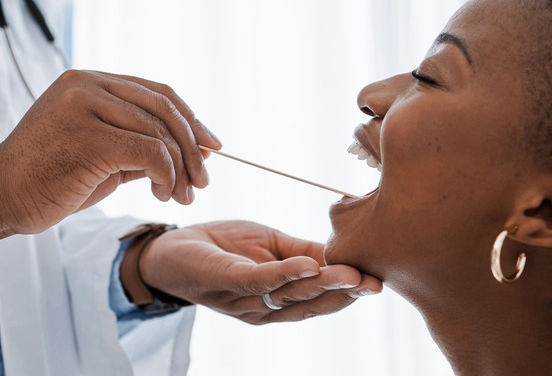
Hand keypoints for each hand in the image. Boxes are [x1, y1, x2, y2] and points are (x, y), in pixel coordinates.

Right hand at [0, 70, 220, 246]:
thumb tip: (196, 148)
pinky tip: (163, 194)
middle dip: (193, 146)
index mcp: (89, 81)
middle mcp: (87, 84)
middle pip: (164, 108)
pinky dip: (167, 176)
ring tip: (183, 197)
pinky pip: (150, 153)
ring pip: (159, 132)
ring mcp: (86, 106)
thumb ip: (140, 142)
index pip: (156, 92)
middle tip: (204, 181)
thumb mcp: (101, 153)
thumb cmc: (48, 179)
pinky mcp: (89, 137)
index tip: (212, 145)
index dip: (190, 118)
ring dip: (181, 170)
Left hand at [131, 220, 382, 323]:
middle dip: (344, 293)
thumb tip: (341, 253)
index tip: (379, 282)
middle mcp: (265, 307)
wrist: (173, 248)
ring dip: (322, 284)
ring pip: (290, 294)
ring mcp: (245, 297)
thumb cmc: (223, 247)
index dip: (349, 291)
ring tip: (351, 275)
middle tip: (375, 284)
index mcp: (279, 299)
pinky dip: (285, 273)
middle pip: (310, 303)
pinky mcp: (226, 279)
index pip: (319, 298)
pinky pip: (259, 280)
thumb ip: (303, 251)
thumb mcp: (270, 244)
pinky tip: (308, 266)